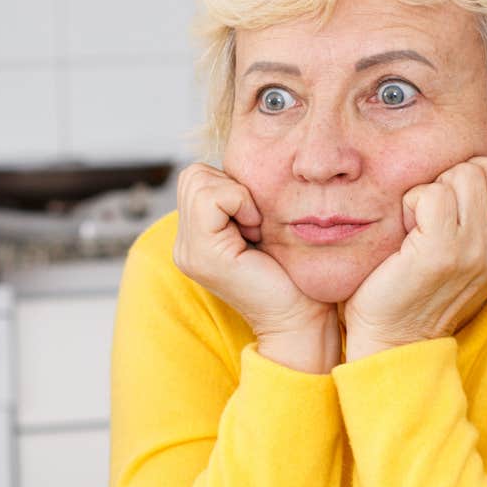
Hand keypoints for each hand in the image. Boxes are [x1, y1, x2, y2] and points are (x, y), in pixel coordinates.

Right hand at [172, 163, 338, 372]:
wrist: (301, 318)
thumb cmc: (295, 274)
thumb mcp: (261, 226)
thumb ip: (240, 202)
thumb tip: (242, 167)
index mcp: (195, 239)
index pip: (196, 178)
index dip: (231, 186)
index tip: (258, 220)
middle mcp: (184, 246)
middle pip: (193, 175)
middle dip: (231, 187)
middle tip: (256, 223)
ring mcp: (189, 251)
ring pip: (197, 180)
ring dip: (236, 196)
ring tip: (255, 229)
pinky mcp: (203, 254)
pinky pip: (211, 197)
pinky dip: (239, 202)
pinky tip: (255, 230)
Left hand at [341, 156, 486, 361]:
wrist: (395, 337)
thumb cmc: (420, 285)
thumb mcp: (470, 251)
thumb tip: (485, 165)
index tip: (461, 196)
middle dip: (464, 173)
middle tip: (439, 206)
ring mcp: (476, 250)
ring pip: (465, 175)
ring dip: (434, 187)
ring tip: (421, 221)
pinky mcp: (441, 253)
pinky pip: (432, 194)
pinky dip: (412, 202)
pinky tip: (407, 228)